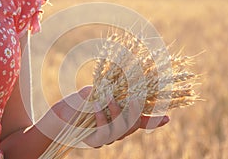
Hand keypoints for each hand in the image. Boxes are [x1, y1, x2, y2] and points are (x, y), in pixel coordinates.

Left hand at [52, 86, 169, 147]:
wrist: (59, 116)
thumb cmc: (79, 103)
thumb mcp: (96, 94)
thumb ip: (111, 92)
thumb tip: (124, 86)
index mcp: (118, 119)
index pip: (140, 122)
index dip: (154, 121)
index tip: (167, 118)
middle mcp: (115, 131)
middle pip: (133, 125)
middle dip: (134, 110)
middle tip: (133, 95)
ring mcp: (105, 138)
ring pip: (121, 129)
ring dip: (116, 111)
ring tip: (108, 97)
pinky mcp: (94, 141)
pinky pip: (104, 131)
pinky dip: (101, 117)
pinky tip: (95, 106)